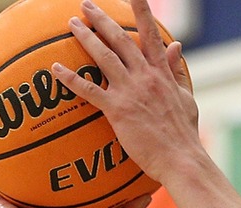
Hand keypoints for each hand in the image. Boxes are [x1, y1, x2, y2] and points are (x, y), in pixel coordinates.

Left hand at [55, 0, 203, 185]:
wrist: (181, 159)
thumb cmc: (183, 133)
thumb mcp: (186, 97)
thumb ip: (177, 70)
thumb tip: (178, 45)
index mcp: (162, 72)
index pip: (151, 34)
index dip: (142, 11)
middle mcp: (145, 76)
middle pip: (120, 39)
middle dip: (102, 19)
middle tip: (85, 6)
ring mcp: (131, 91)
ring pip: (104, 57)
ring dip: (86, 38)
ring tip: (71, 24)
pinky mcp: (117, 110)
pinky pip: (88, 90)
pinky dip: (70, 78)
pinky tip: (54, 69)